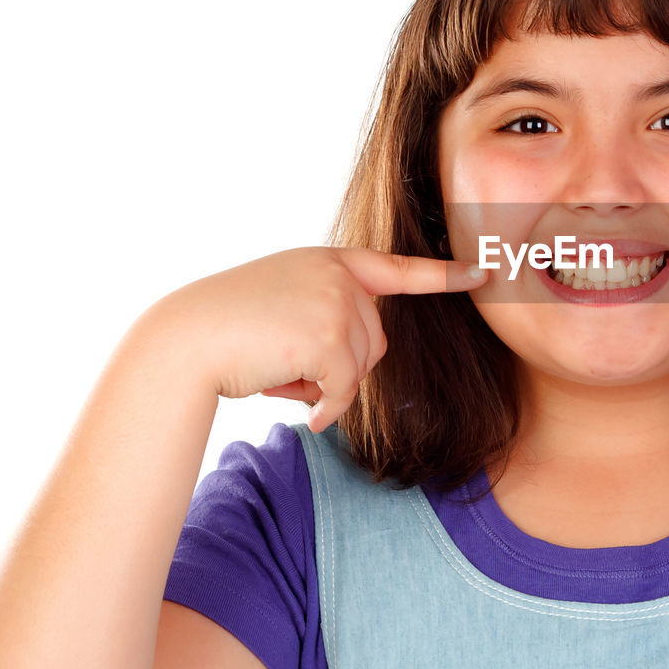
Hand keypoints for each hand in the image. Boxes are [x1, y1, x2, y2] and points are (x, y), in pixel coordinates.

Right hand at [147, 246, 487, 431]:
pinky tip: (297, 406)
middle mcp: (340, 275)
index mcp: (330, 262)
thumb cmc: (228, 329)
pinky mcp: (331, 337)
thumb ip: (329, 315)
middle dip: (341, 366)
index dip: (442, 274)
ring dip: (326, 385)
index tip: (481, 272)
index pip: (397, 269)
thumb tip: (354, 371)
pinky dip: (325, 406)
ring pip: (363, 367)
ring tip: (276, 369)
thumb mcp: (285, 304)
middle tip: (285, 361)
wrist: (187, 340)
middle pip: (377, 341)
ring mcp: (338, 303)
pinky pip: (346, 390)